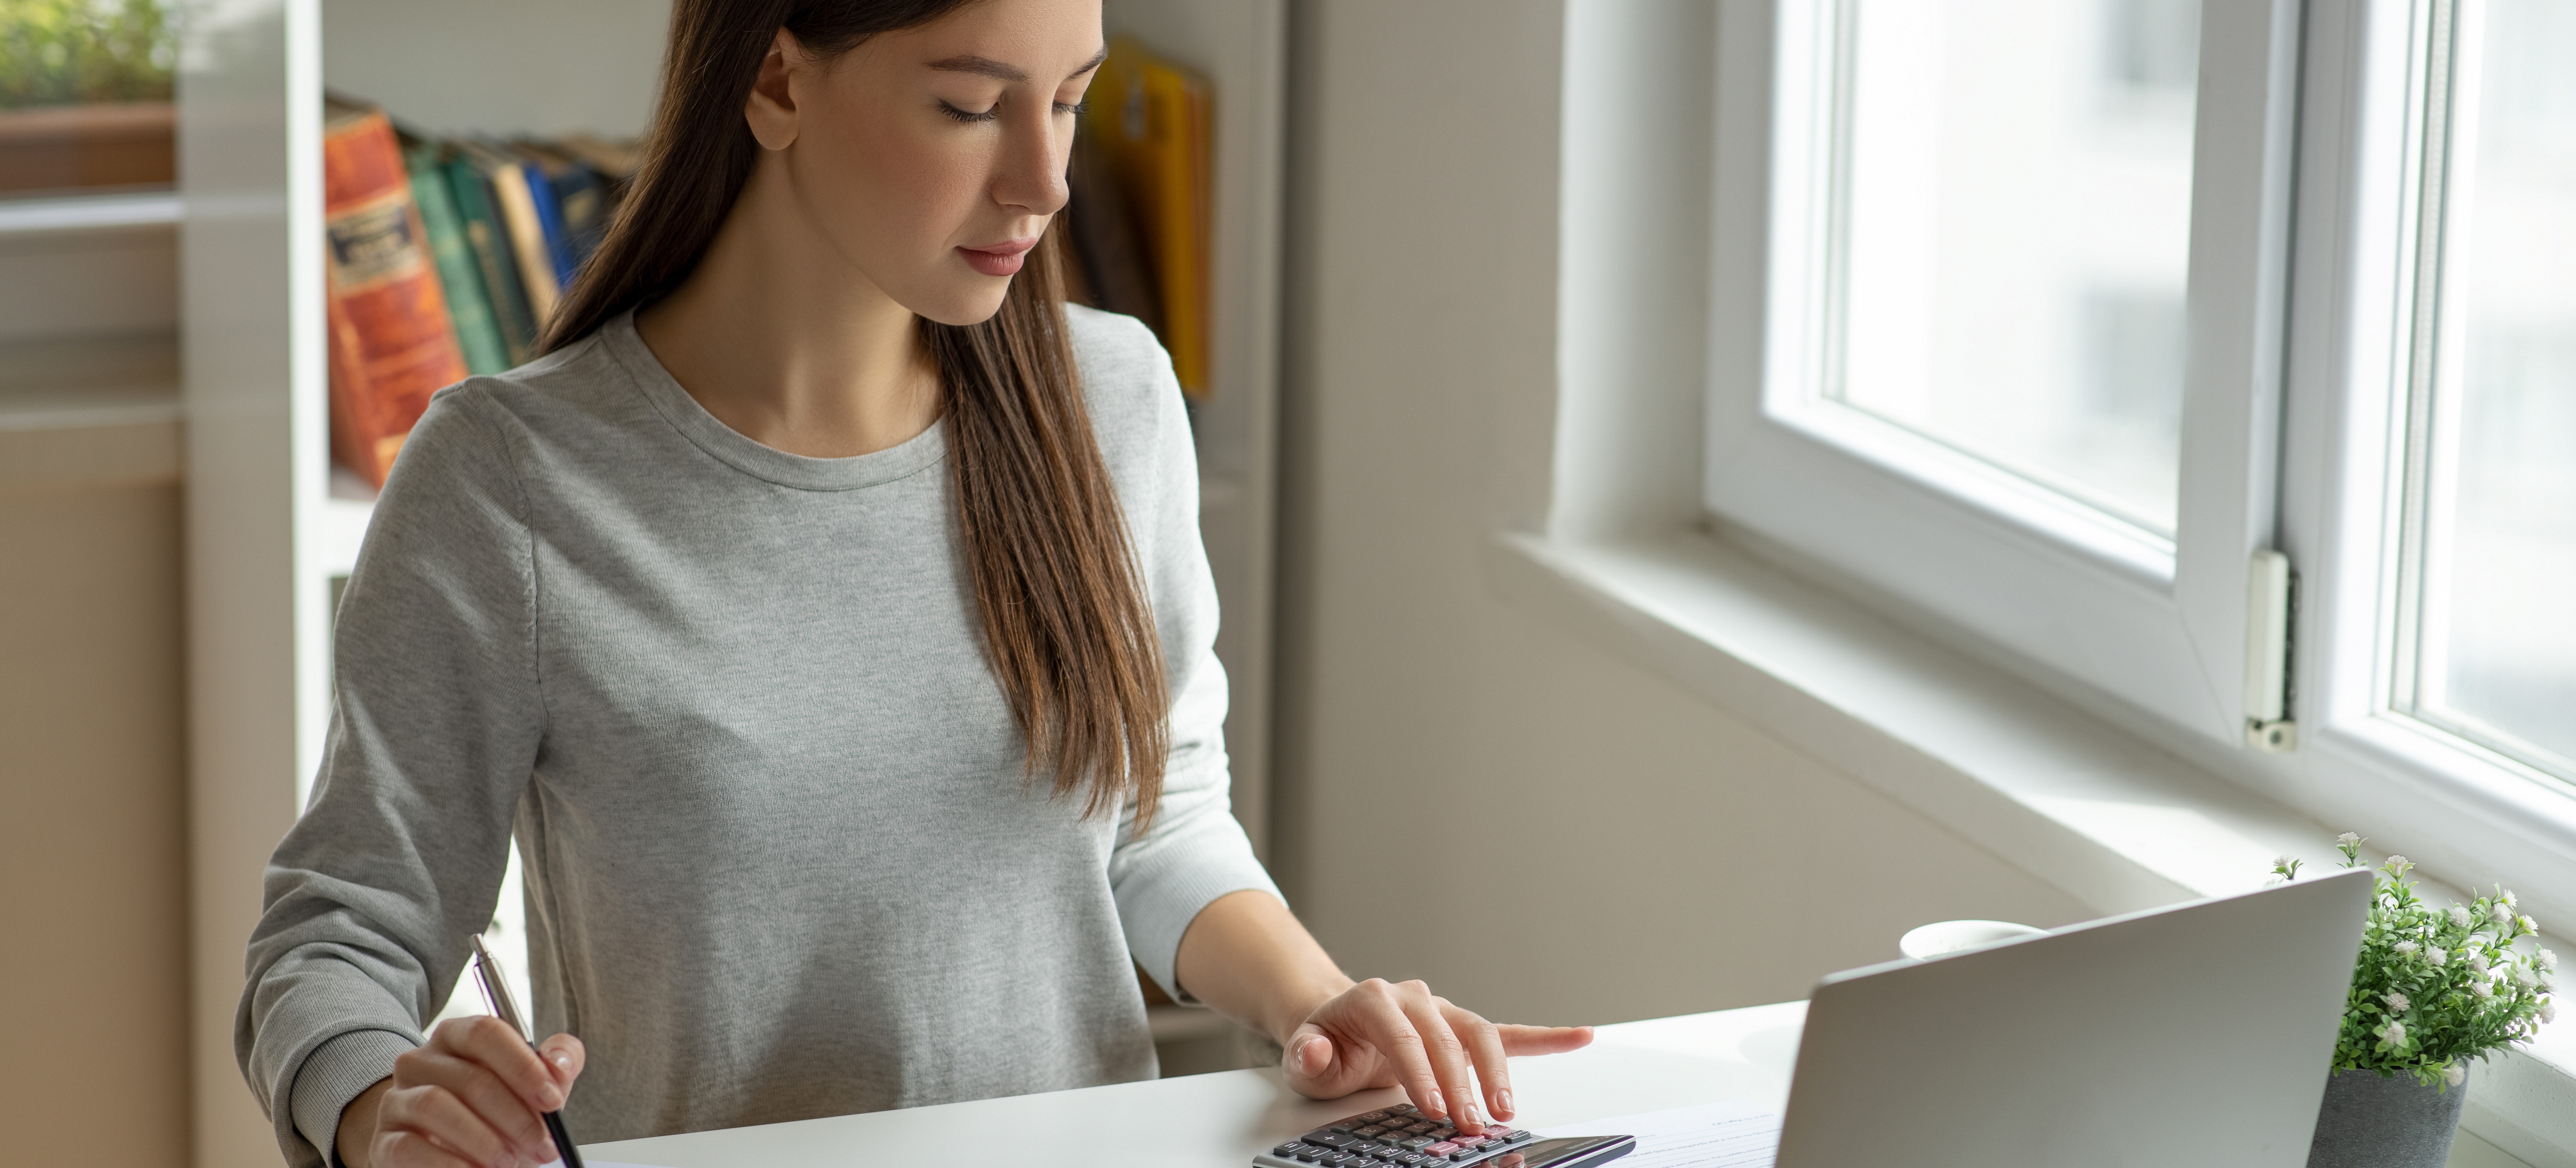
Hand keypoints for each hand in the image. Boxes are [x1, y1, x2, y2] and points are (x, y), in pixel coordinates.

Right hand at [338, 1017, 584, 1167]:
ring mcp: (398, 1099)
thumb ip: (557, 1062)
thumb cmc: (497, 1111)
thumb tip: (559, 1065)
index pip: (486, 1034)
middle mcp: (421, 1060)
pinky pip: (409, 1147)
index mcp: (457, 1036)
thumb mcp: (533, 1083)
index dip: (523, 1066)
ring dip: (482, 1139)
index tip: (552, 1100)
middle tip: (542, 1144)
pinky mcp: (385, 1140)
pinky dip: (447, 1163)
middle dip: (515, 1116)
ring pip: (436, 1106)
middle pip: (469, 1077)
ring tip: (509, 1161)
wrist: (449, 1149)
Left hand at [1281, 978, 1592, 1134]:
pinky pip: (1507, 1032)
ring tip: (1505, 1112)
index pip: (1404, 1036)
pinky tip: (1578, 1037)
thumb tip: (1316, 1050)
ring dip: (1497, 1073)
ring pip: (1479, 1034)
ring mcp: (1443, 1010)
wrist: (1336, 1025)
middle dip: (1462, 1083)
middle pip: (1447, 1037)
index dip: (1420, 1071)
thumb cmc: (1325, 1042)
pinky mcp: (1462, 1028)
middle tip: (1470, 1123)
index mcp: (1375, 999)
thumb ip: (1306, 1054)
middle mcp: (1414, 997)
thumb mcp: (1303, 1053)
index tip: (1433, 1108)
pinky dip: (1544, 1037)